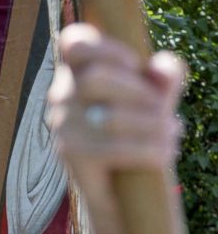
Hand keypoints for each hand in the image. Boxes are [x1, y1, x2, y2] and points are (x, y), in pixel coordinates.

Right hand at [47, 23, 184, 200]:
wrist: (121, 191)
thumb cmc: (138, 132)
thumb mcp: (156, 99)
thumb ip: (163, 77)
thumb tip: (163, 67)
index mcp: (78, 72)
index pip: (74, 43)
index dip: (107, 47)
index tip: (134, 64)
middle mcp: (61, 96)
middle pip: (96, 77)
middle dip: (140, 92)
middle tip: (164, 110)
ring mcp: (63, 126)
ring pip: (110, 116)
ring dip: (153, 125)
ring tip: (173, 133)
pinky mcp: (71, 155)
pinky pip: (115, 148)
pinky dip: (149, 151)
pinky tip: (166, 154)